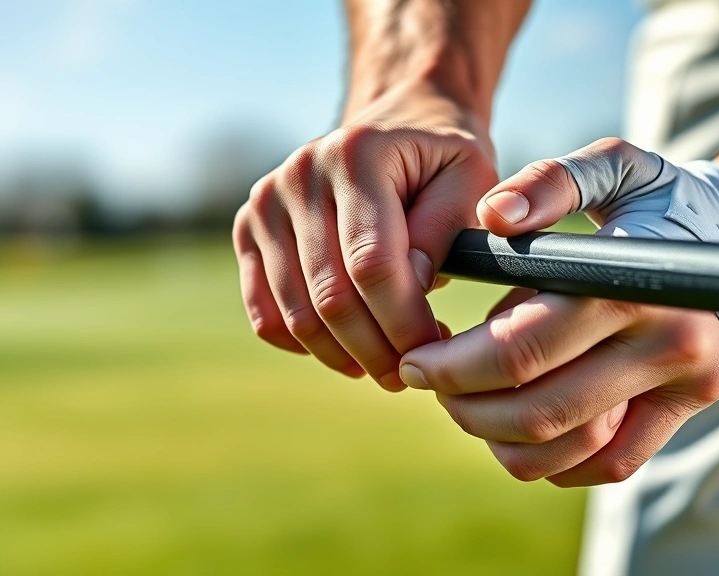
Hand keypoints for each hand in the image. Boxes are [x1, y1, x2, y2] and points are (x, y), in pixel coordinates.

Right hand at [232, 81, 496, 390]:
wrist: (399, 123)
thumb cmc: (443, 162)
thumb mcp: (470, 180)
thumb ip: (444, 230)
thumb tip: (411, 286)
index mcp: (357, 154)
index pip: (372, 264)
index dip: (404, 322)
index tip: (438, 350)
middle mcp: (300, 173)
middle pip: (331, 296)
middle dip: (378, 350)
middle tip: (415, 371)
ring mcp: (266, 202)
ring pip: (297, 315)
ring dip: (345, 357)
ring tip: (390, 364)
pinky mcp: (248, 230)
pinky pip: (267, 315)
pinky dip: (308, 346)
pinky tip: (350, 350)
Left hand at [399, 138, 718, 485]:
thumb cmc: (661, 198)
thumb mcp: (612, 166)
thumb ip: (549, 181)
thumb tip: (492, 216)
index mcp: (633, 282)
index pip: (524, 347)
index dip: (455, 365)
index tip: (418, 363)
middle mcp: (668, 341)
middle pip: (542, 408)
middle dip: (467, 406)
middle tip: (433, 385)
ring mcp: (685, 384)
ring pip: (573, 448)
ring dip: (503, 441)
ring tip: (471, 410)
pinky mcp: (690, 408)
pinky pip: (614, 464)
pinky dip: (557, 462)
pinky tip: (522, 434)